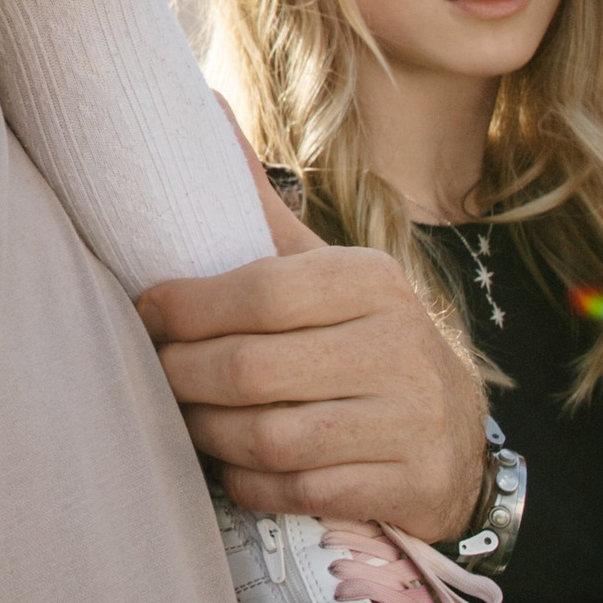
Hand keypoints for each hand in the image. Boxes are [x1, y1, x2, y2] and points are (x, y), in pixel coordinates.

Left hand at [138, 242, 484, 534]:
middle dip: (185, 376)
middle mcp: (400, 347)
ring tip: (188, 420)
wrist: (456, 436)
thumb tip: (204, 111)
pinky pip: (300, 492)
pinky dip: (250, 483)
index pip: (263, 291)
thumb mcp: (330, 275)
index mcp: (375, 281)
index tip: (145, 312)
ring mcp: (410, 421)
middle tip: (155, 375)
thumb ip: (264, 211)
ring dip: (210, 434)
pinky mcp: (409, 485)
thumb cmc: (364, 341)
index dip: (188, 307)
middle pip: (254, 369)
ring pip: (272, 438)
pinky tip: (233, 467)